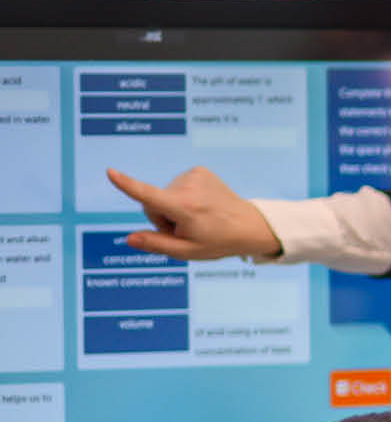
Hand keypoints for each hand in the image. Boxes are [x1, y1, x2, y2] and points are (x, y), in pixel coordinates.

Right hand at [106, 166, 281, 260]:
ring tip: (197, 217)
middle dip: (161, 217)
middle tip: (186, 229)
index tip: (111, 172)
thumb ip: (157, 245)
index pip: (150, 197)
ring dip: (173, 207)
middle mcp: (188, 188)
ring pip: (163, 193)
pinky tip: (201, 205)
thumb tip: (129, 239)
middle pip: (151, 202)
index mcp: (185, 209)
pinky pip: (176, 186)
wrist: (249, 225)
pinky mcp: (198, 170)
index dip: (128, 185)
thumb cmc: (218, 241)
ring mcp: (194, 176)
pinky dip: (182, 196)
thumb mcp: (188, 251)